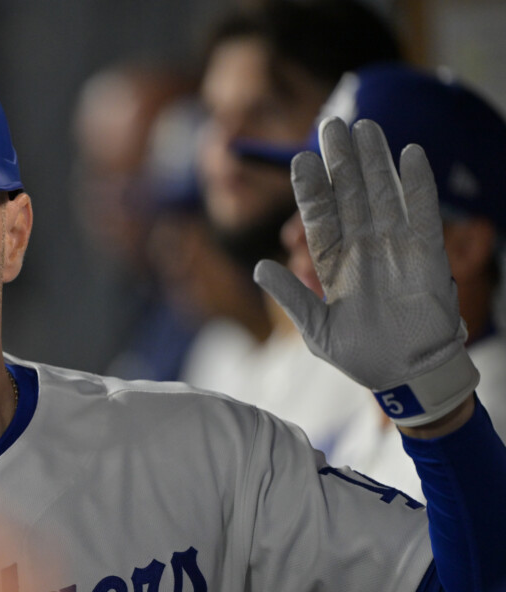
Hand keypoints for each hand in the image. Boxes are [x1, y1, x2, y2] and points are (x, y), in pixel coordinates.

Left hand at [254, 116, 477, 426]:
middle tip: (332, 123)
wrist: (405, 374)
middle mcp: (361, 249)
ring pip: (381, 195)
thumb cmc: (359, 356)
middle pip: (349, 195)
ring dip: (374, 161)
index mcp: (331, 265)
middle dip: (340, 161)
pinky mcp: (426, 254)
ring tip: (365, 127)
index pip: (318, 217)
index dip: (310, 189)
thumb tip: (258, 267)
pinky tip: (411, 154)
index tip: (299, 159)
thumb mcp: (316, 331)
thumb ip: (291, 297)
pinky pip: (422, 212)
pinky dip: (418, 185)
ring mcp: (393, 248)